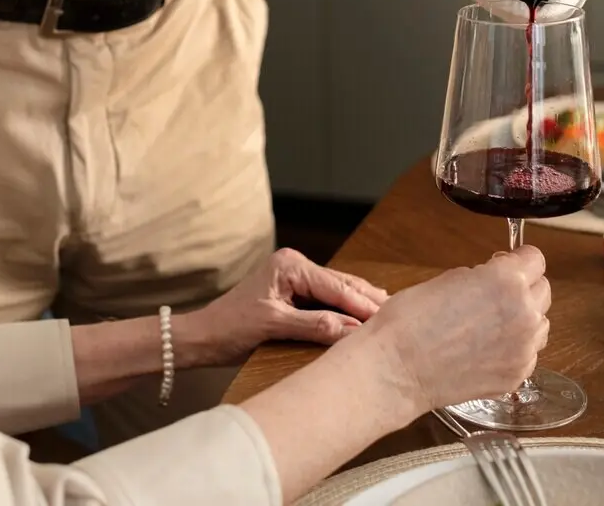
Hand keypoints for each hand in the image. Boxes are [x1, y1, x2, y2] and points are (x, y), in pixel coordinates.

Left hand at [181, 249, 388, 366]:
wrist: (203, 338)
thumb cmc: (230, 329)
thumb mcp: (273, 327)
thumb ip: (313, 326)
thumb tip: (352, 330)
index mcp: (290, 265)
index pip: (336, 286)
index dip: (362, 305)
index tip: (387, 319)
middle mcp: (295, 266)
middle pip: (342, 284)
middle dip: (368, 301)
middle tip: (400, 316)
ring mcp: (295, 279)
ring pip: (338, 292)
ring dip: (360, 306)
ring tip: (390, 317)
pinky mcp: (295, 295)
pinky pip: (328, 302)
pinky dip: (345, 312)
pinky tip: (364, 321)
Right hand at [361, 246, 550, 412]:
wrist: (398, 367)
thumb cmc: (412, 320)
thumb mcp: (450, 278)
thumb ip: (484, 276)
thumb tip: (498, 279)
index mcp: (507, 281)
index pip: (536, 259)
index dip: (517, 260)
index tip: (506, 266)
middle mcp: (524, 314)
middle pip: (543, 290)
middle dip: (523, 289)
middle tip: (493, 297)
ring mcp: (524, 349)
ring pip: (540, 324)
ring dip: (523, 320)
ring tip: (490, 326)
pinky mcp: (518, 375)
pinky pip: (527, 354)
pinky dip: (513, 349)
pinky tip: (484, 350)